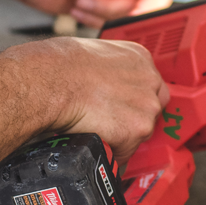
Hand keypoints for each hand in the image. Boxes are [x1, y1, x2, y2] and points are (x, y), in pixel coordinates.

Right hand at [7, 36, 169, 163]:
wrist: (54, 80)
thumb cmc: (63, 65)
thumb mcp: (97, 54)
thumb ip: (113, 69)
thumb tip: (106, 81)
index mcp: (140, 57)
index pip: (150, 85)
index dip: (134, 99)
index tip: (124, 106)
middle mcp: (149, 80)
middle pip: (151, 109)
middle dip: (133, 118)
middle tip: (110, 120)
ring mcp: (146, 105)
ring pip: (141, 132)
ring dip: (122, 135)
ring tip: (97, 126)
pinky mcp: (136, 129)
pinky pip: (127, 151)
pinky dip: (112, 150)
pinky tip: (95, 136)